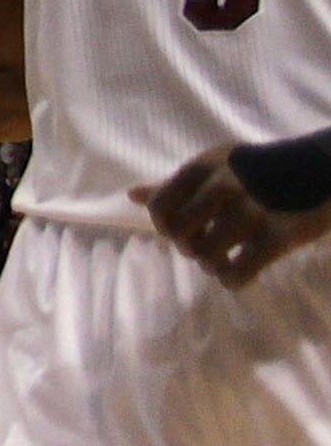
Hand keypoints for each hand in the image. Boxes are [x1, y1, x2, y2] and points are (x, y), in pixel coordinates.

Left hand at [135, 143, 330, 287]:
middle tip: (205, 246)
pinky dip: (232, 280)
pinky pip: (237, 273)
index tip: (180, 230)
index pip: (159, 207)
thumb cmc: (258, 170)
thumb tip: (132, 195)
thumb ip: (175, 183)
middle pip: (180, 235)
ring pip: (205, 256)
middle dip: (189, 246)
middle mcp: (222, 187)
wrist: (321, 169)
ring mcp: (250, 212)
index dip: (164, 226)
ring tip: (224, 259)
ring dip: (211, 265)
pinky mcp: (278, 237)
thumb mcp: (216, 165)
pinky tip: (240, 271)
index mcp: (203, 167)